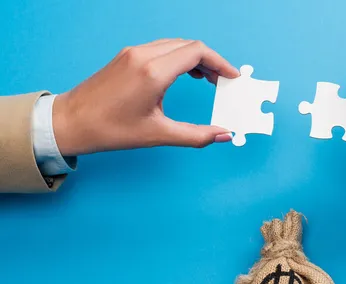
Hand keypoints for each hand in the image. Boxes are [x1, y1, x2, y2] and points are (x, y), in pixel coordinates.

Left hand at [52, 39, 238, 156]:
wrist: (71, 122)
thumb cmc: (110, 129)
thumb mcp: (158, 135)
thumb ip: (196, 135)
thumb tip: (223, 135)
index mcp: (153, 72)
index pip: (197, 52)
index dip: (220, 63)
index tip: (232, 77)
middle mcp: (143, 55)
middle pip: (189, 45)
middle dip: (211, 61)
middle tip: (222, 82)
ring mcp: (133, 53)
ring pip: (175, 45)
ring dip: (195, 58)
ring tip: (206, 80)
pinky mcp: (126, 56)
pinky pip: (161, 48)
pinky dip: (178, 58)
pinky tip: (183, 75)